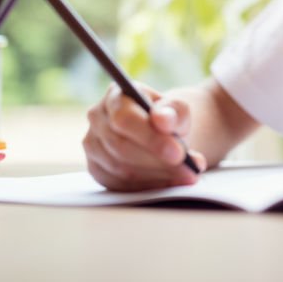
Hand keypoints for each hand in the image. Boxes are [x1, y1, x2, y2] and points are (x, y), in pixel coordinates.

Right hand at [83, 81, 206, 190]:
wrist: (160, 132)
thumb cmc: (167, 117)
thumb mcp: (177, 109)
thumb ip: (173, 111)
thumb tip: (162, 120)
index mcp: (116, 95)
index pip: (125, 119)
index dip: (151, 138)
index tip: (178, 153)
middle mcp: (98, 117)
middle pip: (121, 146)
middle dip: (158, 161)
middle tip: (189, 169)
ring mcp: (93, 144)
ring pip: (121, 168)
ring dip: (157, 175)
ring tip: (186, 175)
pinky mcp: (97, 168)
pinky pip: (119, 184)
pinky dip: (148, 186)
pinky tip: (171, 182)